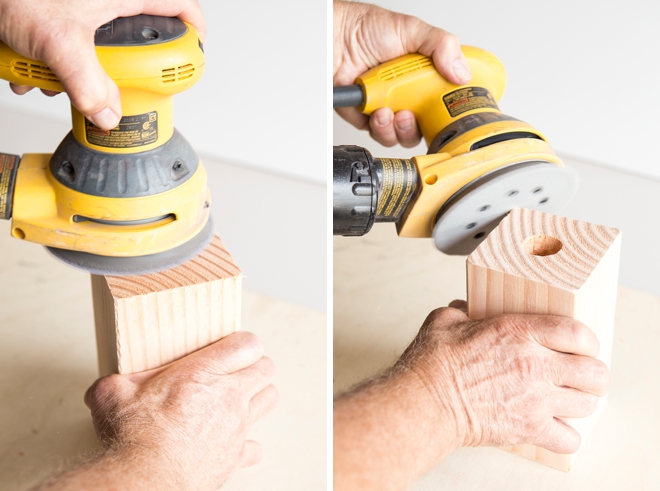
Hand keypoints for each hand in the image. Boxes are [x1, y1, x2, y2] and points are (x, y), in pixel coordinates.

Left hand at [0, 0, 205, 129]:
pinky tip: (34, 69)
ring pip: (101, 43)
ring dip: (80, 70)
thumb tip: (108, 116)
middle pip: (138, 35)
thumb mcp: (59, 42)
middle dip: (121, 68)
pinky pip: (72, 41)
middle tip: (117, 83)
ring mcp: (85, 6)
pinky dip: (56, 60)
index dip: (194, 32)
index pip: (180, 7)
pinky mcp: (62, 13)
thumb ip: (89, 86)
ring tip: (57, 79)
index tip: (190, 58)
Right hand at [83, 331, 277, 490]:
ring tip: (239, 399)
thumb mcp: (113, 394)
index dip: (242, 344)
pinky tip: (228, 440)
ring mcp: (237, 426)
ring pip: (269, 399)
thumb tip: (108, 384)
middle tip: (237, 371)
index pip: (248, 344)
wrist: (146, 480)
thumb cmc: (133, 437)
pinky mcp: (236, 455)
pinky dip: (246, 443)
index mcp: (204, 372)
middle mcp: (228, 396)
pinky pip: (255, 446)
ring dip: (257, 397)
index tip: (230, 348)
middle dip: (255, 366)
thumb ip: (117, 381)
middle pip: (266, 368)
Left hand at [333, 1, 471, 147]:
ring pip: (401, 134)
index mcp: (421, 75)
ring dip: (399, 129)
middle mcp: (405, 93)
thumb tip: (461, 72)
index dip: (446, 111)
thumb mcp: (413, 30)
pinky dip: (380, 128)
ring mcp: (387, 106)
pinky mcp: (367, 118)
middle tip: (412, 115)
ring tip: (392, 112)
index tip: (446, 113)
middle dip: (420, 126)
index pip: (442, 101)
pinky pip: (379, 134)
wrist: (333, 38)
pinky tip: (378, 113)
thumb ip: (442, 45)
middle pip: (423, 125)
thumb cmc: (365, 28)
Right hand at [401, 302, 608, 452]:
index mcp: (516, 331)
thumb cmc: (431, 365)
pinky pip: (569, 439)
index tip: (582, 344)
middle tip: (580, 374)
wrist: (424, 402)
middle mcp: (533, 364)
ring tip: (566, 400)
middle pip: (594, 372)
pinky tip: (553, 427)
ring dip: (580, 403)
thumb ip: (462, 311)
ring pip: (587, 405)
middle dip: (592, 374)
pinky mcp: (529, 429)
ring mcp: (535, 399)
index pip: (577, 332)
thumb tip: (465, 308)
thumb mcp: (444, 321)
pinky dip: (565, 435)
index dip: (586, 340)